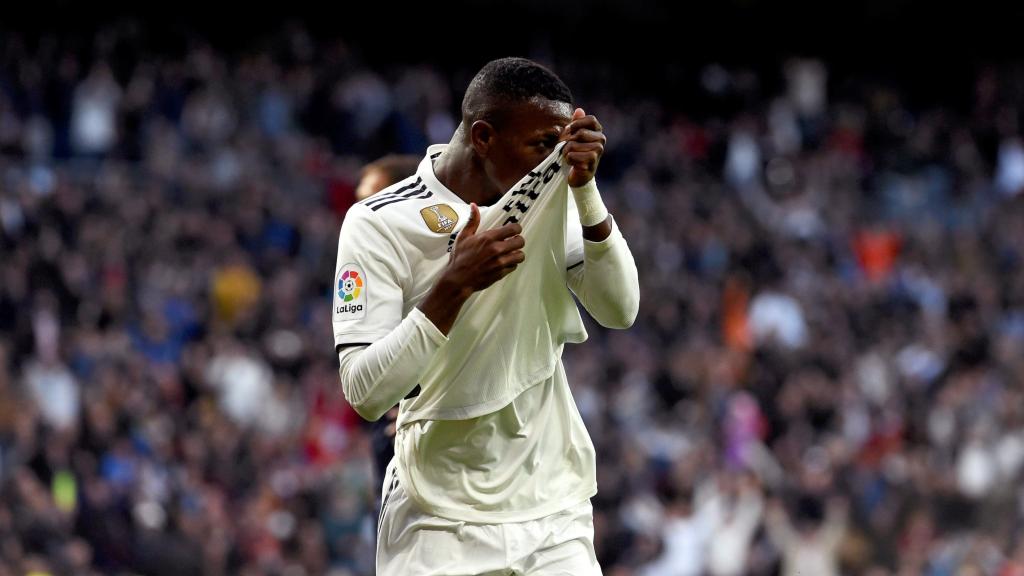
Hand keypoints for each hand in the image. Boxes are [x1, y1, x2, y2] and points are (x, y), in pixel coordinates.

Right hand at [418, 203, 524, 333]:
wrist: (458, 279)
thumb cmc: (459, 257)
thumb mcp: (463, 236)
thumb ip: (472, 221)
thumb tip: (474, 205)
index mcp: (489, 238)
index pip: (513, 229)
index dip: (516, 228)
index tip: (514, 230)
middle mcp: (497, 249)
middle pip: (520, 241)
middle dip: (518, 240)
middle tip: (513, 242)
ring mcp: (500, 262)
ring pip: (520, 255)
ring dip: (517, 253)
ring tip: (511, 253)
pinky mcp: (501, 273)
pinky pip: (514, 267)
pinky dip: (511, 264)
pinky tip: (505, 263)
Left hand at [560, 107, 605, 186]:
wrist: (578, 175)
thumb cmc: (575, 153)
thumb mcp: (573, 136)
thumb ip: (576, 123)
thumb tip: (579, 110)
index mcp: (597, 131)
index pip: (591, 119)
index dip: (577, 123)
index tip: (569, 130)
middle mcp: (601, 139)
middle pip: (580, 133)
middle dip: (568, 141)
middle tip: (567, 148)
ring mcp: (598, 150)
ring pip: (574, 145)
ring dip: (567, 152)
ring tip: (570, 157)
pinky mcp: (593, 160)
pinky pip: (573, 155)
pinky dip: (569, 159)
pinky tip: (573, 163)